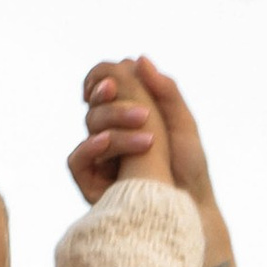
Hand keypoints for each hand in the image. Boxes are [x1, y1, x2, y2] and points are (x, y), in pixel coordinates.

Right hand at [72, 56, 214, 209]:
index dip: (101, 76)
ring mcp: (98, 156)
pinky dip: (91, 146)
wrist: (190, 207)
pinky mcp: (90, 182)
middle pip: (97, 103)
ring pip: (91, 124)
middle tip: (133, 102)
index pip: (103, 85)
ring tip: (149, 135)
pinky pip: (76, 159)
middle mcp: (110, 132)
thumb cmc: (188, 167)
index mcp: (128, 114)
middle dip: (114, 99)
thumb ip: (164, 91)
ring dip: (115, 120)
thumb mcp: (183, 124)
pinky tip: (107, 142)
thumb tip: (138, 59)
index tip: (115, 77)